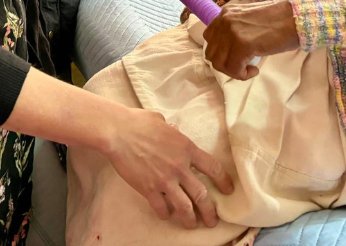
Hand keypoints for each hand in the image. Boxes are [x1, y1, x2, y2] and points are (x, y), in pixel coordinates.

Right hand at [102, 106, 234, 228]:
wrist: (117, 132)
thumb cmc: (138, 122)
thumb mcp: (162, 122)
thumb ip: (172, 130)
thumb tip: (172, 130)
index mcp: (187, 148)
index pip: (213, 168)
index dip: (223, 181)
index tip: (228, 190)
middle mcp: (180, 167)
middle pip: (202, 195)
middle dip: (210, 211)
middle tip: (212, 220)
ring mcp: (164, 180)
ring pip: (185, 207)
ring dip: (190, 219)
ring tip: (192, 224)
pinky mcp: (148, 189)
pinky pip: (161, 208)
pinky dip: (165, 213)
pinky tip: (166, 215)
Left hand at [202, 0, 301, 79]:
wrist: (295, 17)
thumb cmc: (278, 20)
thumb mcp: (249, 20)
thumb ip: (235, 29)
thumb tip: (228, 50)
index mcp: (225, 13)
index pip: (210, 38)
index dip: (221, 52)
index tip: (236, 56)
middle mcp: (225, 20)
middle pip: (211, 53)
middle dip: (226, 64)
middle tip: (242, 65)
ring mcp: (232, 32)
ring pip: (219, 64)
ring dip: (233, 71)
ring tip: (249, 68)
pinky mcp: (242, 45)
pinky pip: (233, 70)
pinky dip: (242, 75)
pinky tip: (254, 70)